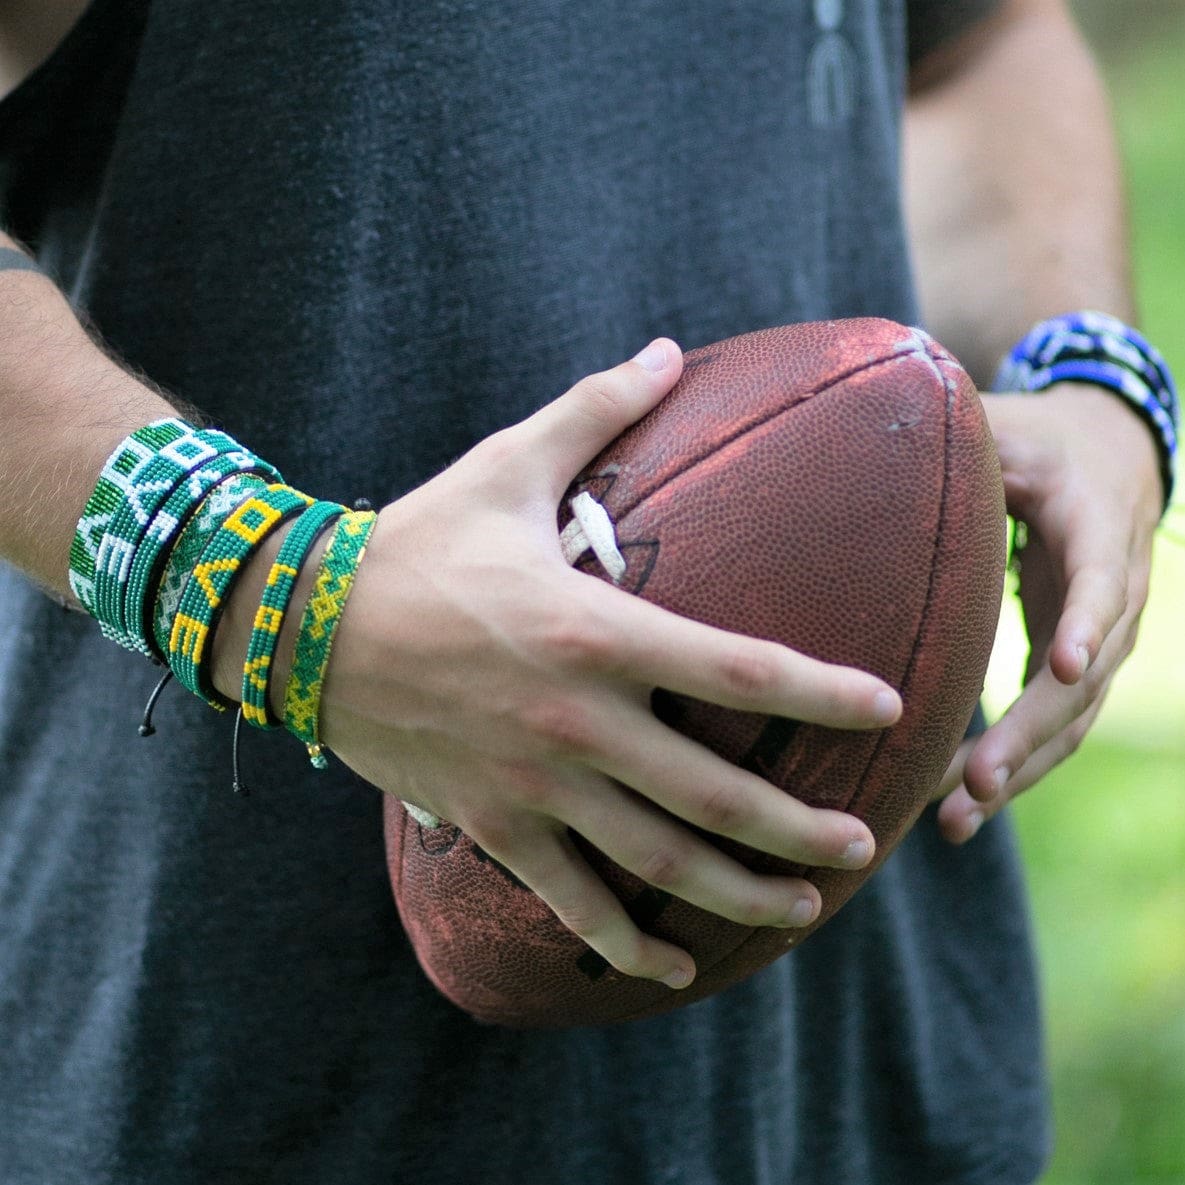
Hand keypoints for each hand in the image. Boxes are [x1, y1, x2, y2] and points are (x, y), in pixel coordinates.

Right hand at [315, 341, 901, 987]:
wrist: (305, 624)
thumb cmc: (418, 543)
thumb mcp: (506, 465)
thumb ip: (595, 409)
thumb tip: (668, 349)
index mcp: (594, 630)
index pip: (737, 669)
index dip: (821, 692)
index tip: (887, 708)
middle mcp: (577, 720)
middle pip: (715, 793)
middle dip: (799, 829)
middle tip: (865, 846)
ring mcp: (535, 784)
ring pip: (657, 861)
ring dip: (738, 895)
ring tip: (805, 910)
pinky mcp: (494, 823)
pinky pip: (570, 900)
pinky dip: (624, 941)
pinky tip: (672, 969)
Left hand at [934, 383, 1162, 841]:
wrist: (1104, 452)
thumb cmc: (1037, 436)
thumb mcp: (1002, 426)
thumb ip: (958, 436)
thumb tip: (869, 436)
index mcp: (1096, 522)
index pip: (1099, 576)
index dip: (1087, 619)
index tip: (1067, 667)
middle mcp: (1113, 590)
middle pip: (1086, 676)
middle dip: (1032, 734)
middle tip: (977, 784)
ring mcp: (1101, 634)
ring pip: (1072, 718)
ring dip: (1020, 770)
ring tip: (955, 819)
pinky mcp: (1076, 660)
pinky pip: (1054, 724)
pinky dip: (1015, 764)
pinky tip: (960, 806)